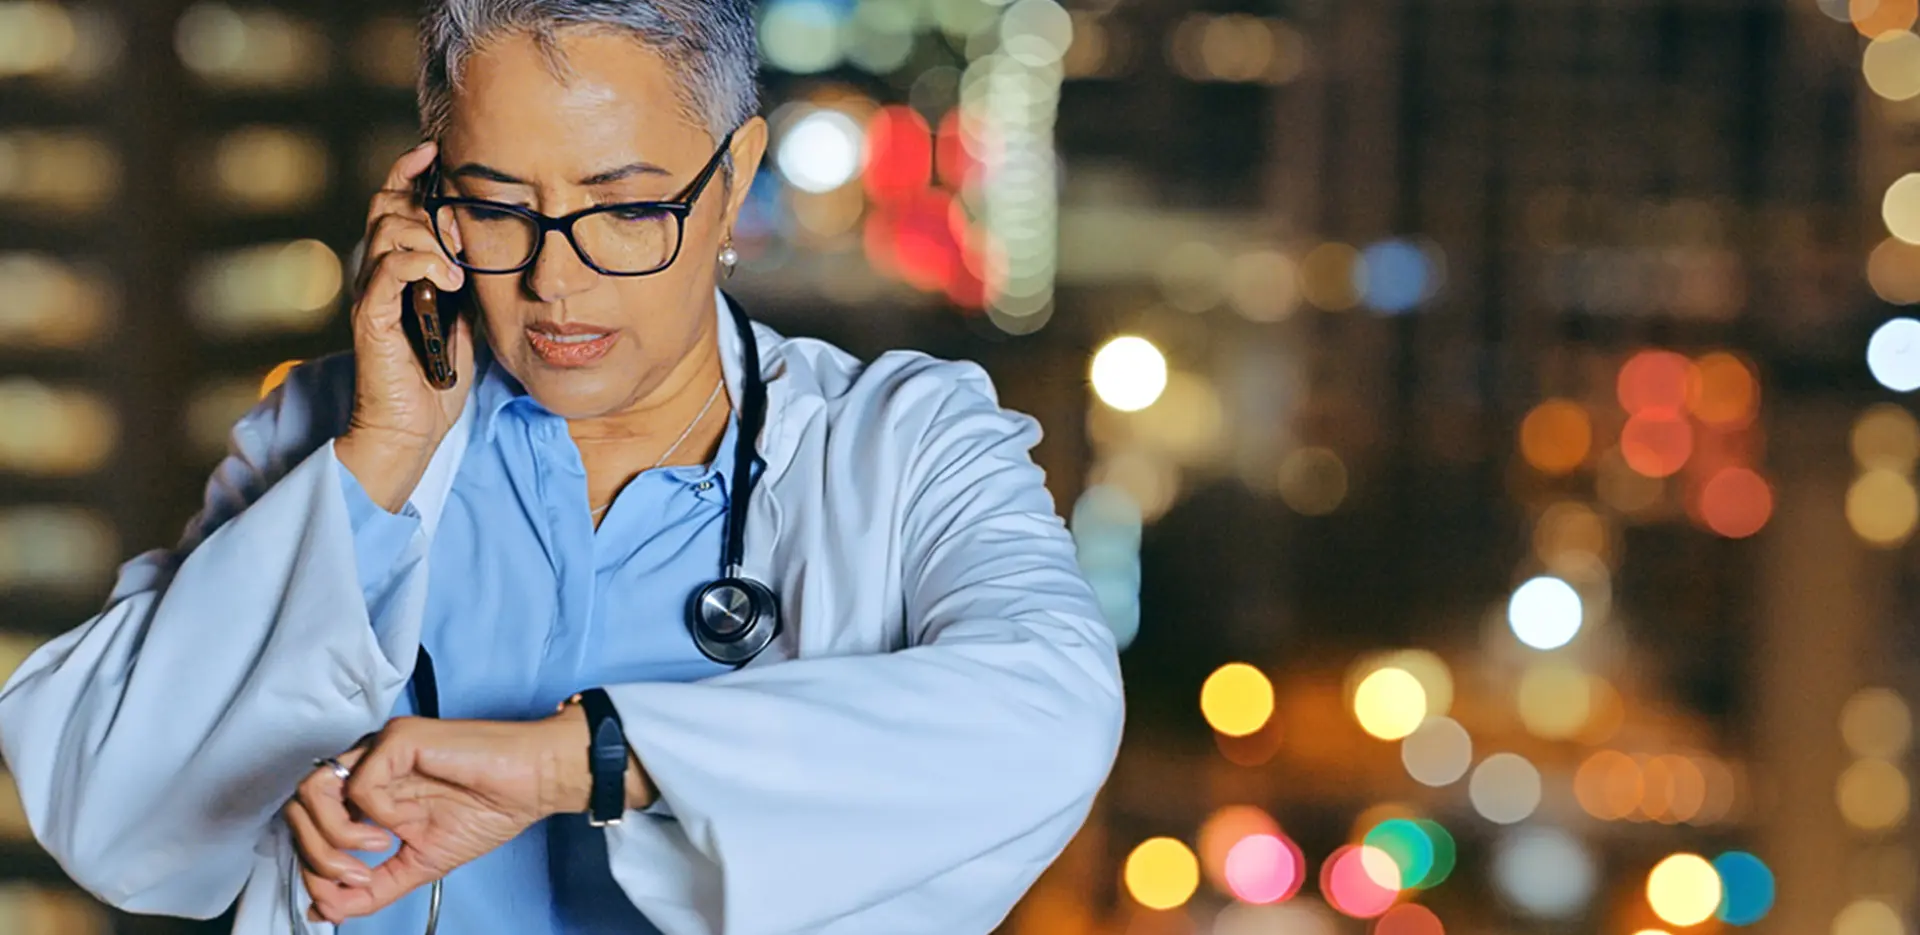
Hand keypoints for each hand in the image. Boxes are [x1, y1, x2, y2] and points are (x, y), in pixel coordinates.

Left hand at [292, 715, 584, 923]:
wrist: (531, 786)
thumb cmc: (487, 810)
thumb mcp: (420, 864)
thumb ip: (373, 888)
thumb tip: (323, 909)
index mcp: (370, 791)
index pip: (309, 823)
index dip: (312, 864)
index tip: (342, 894)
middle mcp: (367, 766)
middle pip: (300, 808)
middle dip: (318, 855)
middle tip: (356, 877)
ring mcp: (379, 750)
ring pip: (314, 791)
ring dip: (335, 836)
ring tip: (375, 849)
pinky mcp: (397, 739)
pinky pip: (360, 783)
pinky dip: (375, 814)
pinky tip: (403, 823)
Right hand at [339, 140, 475, 510]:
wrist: (411, 428)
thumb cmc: (437, 375)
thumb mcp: (464, 314)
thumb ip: (467, 275)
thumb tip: (494, 240)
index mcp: (398, 267)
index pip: (395, 203)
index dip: (410, 171)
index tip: (435, 150)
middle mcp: (377, 273)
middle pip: (387, 206)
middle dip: (421, 195)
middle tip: (454, 208)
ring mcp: (371, 293)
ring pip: (387, 231)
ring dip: (428, 234)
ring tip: (456, 262)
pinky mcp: (370, 317)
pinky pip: (387, 269)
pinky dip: (419, 263)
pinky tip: (446, 279)